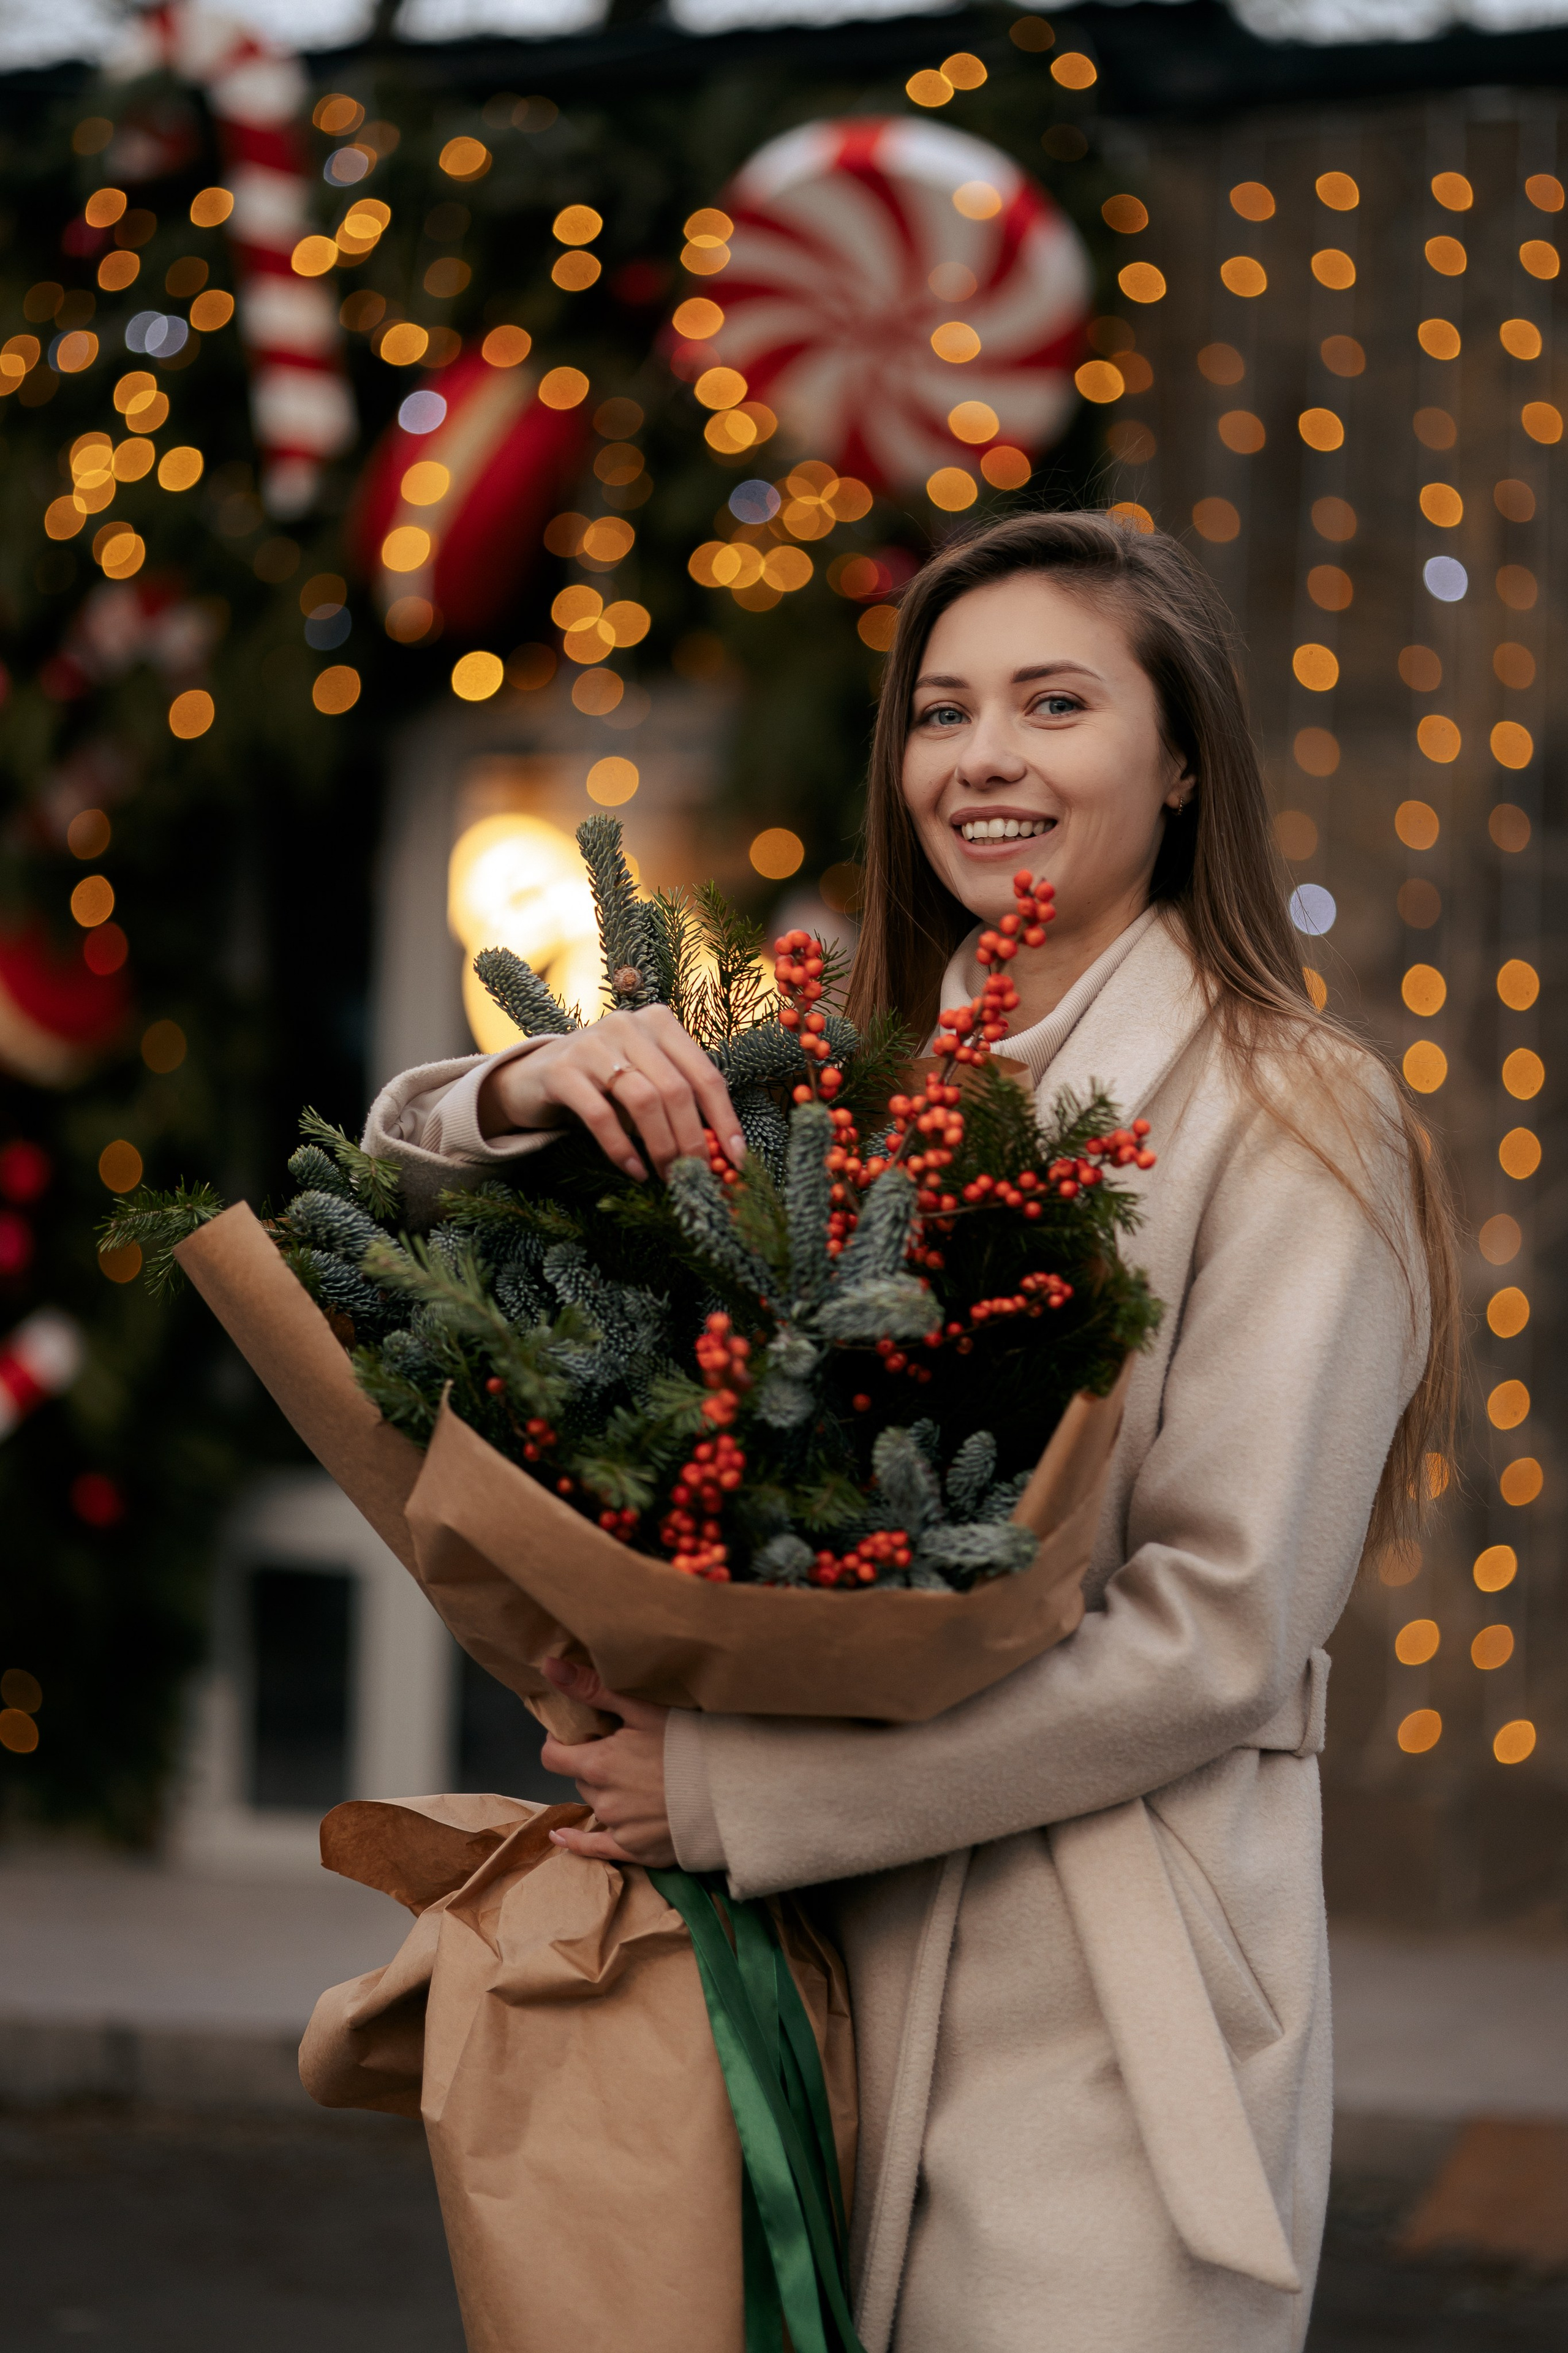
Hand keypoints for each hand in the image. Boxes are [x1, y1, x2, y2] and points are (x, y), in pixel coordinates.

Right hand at [478, 1005, 745, 1181]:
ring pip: (644, 1101)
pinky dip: (622, 1150)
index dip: (725, 1120)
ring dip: (662, 1147)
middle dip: (692, 1140)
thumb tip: (722, 1152)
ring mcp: (592, 1044)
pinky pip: (601, 1116)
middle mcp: (628, 1025)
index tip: (737, 1160)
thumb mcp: (646, 1080)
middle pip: (676, 1089)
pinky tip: (635, 1172)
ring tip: (669, 1177)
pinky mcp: (562, 1070)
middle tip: (697, 1176)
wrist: (535, 1076)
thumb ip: (679, 1102)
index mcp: (659, 1023)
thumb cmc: (605, 1083)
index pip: (705, 1074)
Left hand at [540, 1657, 675, 1866]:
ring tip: (635, 1779)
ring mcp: (619, 1829)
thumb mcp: (642, 1709)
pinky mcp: (637, 1851)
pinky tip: (562, 1838)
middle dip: (594, 1764)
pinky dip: (579, 1842)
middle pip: (581, 1778)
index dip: (561, 1742)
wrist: (732, 1792)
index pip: (553, 1756)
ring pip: (597, 1805)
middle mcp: (603, 1800)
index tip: (577, 1734)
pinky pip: (596, 1849)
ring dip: (606, 1792)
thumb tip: (550, 1667)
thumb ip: (593, 1689)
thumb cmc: (691, 1745)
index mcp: (598, 1765)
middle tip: (622, 1751)